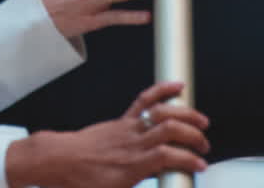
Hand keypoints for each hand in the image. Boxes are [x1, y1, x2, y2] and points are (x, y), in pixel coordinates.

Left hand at [6, 81, 210, 187]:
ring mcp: (128, 129)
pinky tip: (178, 86)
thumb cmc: (84, 180)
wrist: (59, 160)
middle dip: (192, 136)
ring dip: (184, 115)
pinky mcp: (123, 120)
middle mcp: (133, 144)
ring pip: (160, 114)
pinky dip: (161, 91)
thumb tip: (163, 183)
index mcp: (133, 166)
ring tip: (202, 122)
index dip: (188, 159)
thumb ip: (137, 186)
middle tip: (203, 147)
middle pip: (168, 131)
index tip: (201, 165)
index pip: (167, 156)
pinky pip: (143, 102)